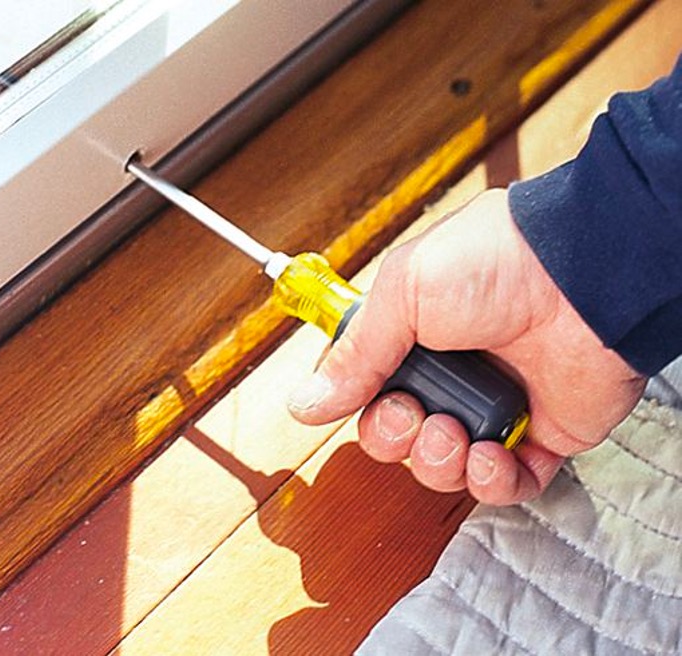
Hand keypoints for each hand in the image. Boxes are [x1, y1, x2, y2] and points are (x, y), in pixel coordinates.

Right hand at [287, 189, 645, 504]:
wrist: (581, 277)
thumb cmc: (495, 262)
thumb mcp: (402, 291)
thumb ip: (353, 354)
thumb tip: (304, 404)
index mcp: (412, 337)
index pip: (367, 392)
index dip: (359, 406)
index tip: (366, 398)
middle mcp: (450, 375)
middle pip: (398, 437)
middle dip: (396, 437)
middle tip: (415, 414)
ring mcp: (493, 408)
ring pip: (443, 468)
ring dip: (438, 462)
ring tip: (455, 433)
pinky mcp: (538, 437)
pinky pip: (503, 486)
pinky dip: (490, 482)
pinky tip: (488, 455)